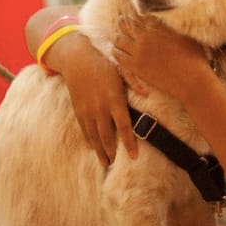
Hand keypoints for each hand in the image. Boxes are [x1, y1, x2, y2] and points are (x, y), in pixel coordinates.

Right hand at [57, 33, 135, 165]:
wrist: (77, 60)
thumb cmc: (104, 65)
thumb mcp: (122, 70)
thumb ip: (135, 82)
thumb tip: (148, 94)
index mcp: (115, 99)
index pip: (125, 126)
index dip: (129, 143)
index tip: (134, 156)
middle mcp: (100, 108)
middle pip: (108, 136)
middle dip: (112, 152)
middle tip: (117, 165)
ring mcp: (88, 110)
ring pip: (95, 136)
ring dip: (100, 151)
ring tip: (105, 163)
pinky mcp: (78, 110)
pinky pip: (84, 130)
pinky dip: (89, 140)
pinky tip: (93, 148)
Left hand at [112, 16, 208, 102]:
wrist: (191, 79)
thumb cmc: (195, 58)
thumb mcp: (187, 35)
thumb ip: (175, 26)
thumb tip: (173, 18)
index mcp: (158, 26)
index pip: (141, 16)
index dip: (139, 18)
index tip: (138, 21)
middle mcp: (146, 35)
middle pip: (126, 24)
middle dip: (125, 24)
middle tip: (124, 26)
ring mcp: (139, 51)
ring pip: (119, 39)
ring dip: (120, 38)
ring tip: (121, 40)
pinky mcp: (136, 66)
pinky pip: (118, 55)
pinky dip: (116, 52)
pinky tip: (118, 52)